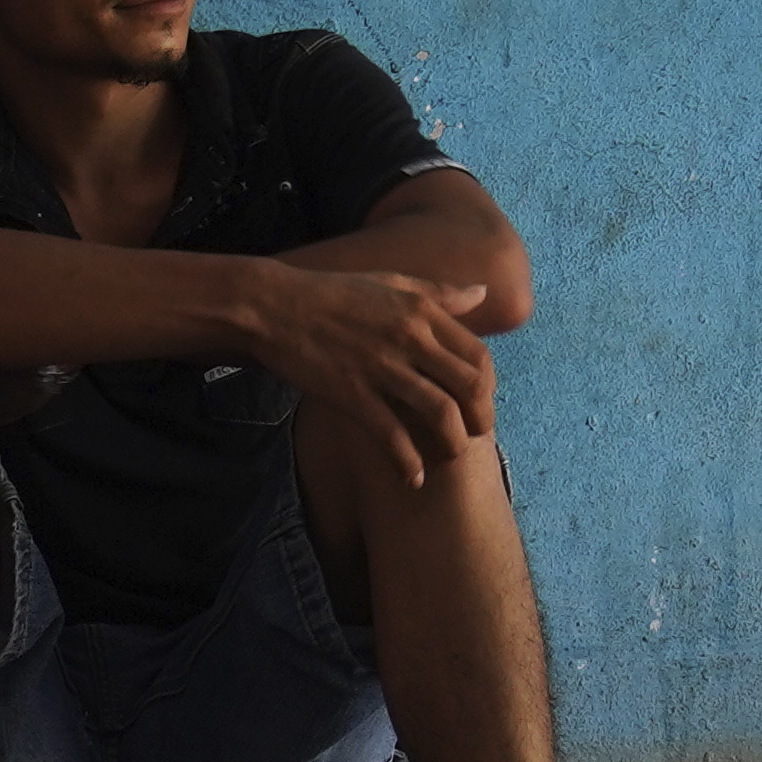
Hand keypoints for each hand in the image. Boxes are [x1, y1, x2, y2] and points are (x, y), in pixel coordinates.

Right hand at [252, 264, 496, 484]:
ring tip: (448, 457)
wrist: (274, 307)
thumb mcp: (392, 282)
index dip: (487, 387)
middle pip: (470, 388)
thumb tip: (481, 293)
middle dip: (480, 419)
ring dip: (453, 444)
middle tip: (474, 436)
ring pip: (440, 414)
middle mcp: (409, 339)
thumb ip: (440, 293)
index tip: (478, 402)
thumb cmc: (333, 293)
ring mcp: (381, 368)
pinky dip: (408, 463)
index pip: (478, 356)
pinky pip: (393, 436)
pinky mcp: (352, 394)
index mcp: (422, 312)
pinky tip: (412, 479)